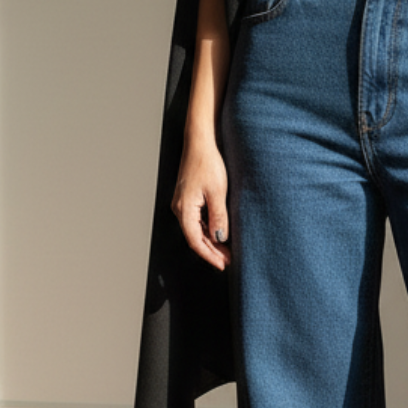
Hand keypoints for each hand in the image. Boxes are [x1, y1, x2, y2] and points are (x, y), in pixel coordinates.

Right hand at [172, 135, 231, 269]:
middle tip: (228, 261)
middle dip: (211, 251)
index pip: (195, 241)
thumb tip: (219, 238)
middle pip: (194, 237)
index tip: (222, 264)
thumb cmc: (207, 163)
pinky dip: (208, 229)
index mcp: (184, 209)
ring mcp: (183, 203)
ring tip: (227, 250)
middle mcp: (180, 208)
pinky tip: (219, 233)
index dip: (209, 255)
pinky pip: (197, 220)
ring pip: (196, 229)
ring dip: (210, 241)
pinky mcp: (189, 198)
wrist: (200, 142)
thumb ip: (218, 217)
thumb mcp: (218, 192)